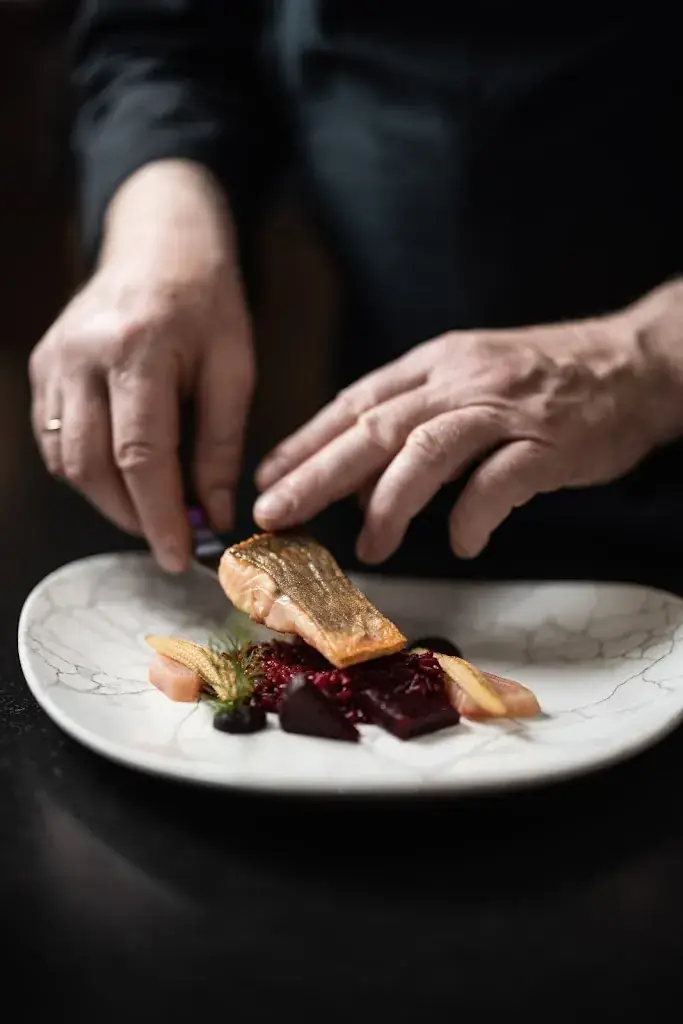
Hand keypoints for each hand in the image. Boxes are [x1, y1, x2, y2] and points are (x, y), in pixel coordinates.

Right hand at [30, 161, 253, 572]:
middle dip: (131, 516)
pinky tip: (122, 472)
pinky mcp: (43, 366)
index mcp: (139, 349)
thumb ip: (221, 445)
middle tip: (169, 537)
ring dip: (107, 498)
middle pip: (92, 467)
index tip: (179, 557)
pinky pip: (55, 439)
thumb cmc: (207, 302)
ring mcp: (54, 360)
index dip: (158, 516)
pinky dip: (86, 470)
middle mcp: (83, 355)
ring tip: (151, 505)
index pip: (140, 456)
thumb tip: (212, 515)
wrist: (160, 243)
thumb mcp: (234, 368)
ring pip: (66, 460)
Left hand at [254, 285, 682, 561]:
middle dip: (318, 473)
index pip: (355, 403)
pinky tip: (460, 542)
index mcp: (435, 364)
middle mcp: (461, 380)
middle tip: (276, 513)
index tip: (266, 478)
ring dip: (389, 502)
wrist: (633, 361)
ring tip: (369, 546)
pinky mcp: (548, 440)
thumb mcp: (468, 383)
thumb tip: (359, 488)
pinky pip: (501, 480)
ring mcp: (504, 409)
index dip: (305, 442)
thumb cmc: (544, 379)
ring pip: (428, 450)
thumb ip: (414, 426)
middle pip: (375, 427)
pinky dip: (473, 513)